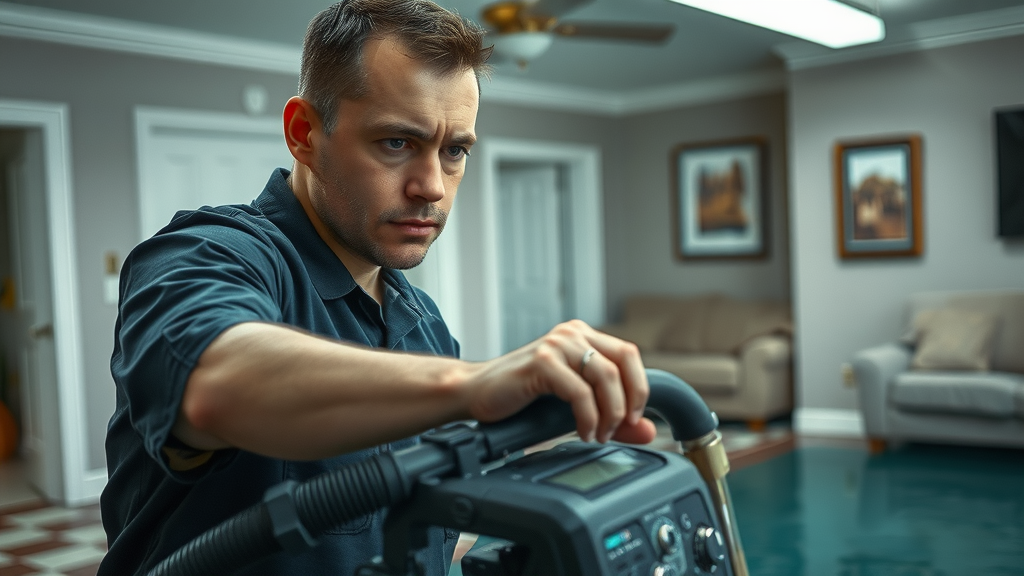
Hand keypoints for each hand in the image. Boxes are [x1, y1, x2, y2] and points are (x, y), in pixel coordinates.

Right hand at [463, 320, 655, 444]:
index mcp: (582, 336)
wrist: (475, 393)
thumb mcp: (571, 404)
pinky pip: (579, 392)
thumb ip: (609, 413)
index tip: (635, 418)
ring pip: (605, 376)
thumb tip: (648, 431)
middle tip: (621, 428)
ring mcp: (556, 345)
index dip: (640, 387)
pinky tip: (582, 432)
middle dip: (629, 400)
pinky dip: (587, 418)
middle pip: (624, 360)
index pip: (629, 354)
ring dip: (609, 413)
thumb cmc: (520, 397)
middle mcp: (572, 334)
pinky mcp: (541, 362)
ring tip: (598, 434)